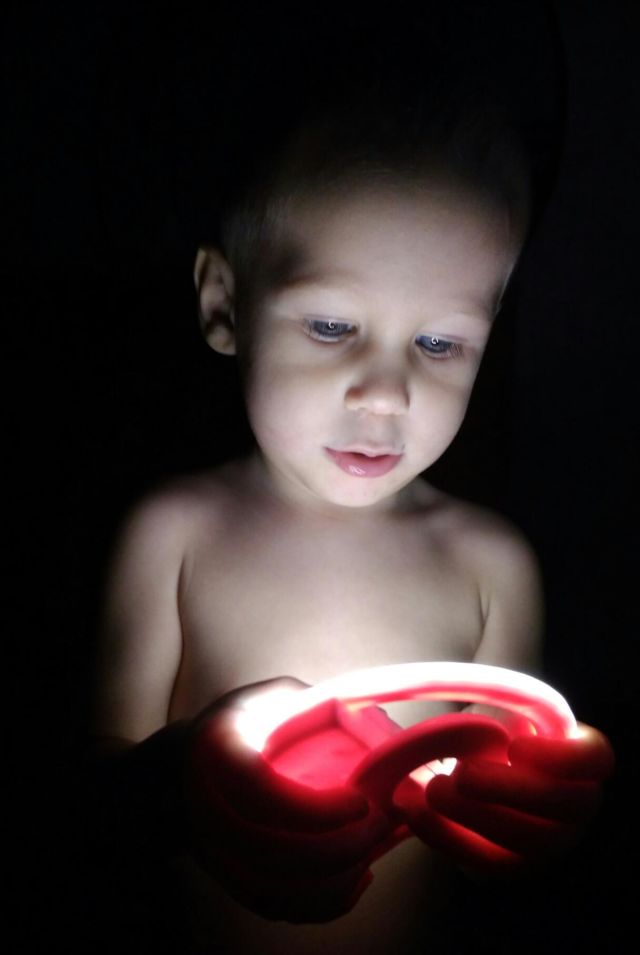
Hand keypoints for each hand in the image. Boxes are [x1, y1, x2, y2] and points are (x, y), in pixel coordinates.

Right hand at [183, 679, 392, 922]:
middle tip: (381, 824)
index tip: (360, 802)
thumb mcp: (275, 696)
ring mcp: (209, 847)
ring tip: (372, 853)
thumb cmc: (243, 723)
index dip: (313, 808)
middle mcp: (203, 803)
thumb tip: (382, 729)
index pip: (258, 790)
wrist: (182, 765)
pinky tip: (357, 879)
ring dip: (332, 881)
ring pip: (270, 889)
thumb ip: (321, 702)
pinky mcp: (225, 876)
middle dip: (337, 848)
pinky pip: (272, 905)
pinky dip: (319, 904)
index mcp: (217, 749)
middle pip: (267, 850)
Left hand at [395, 722, 614, 875]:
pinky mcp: (512, 864)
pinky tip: (417, 813)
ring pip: (525, 841)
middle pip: (561, 806)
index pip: (594, 760)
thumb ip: (501, 713)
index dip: (562, 757)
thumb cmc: (496, 734)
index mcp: (581, 760)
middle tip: (461, 772)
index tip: (517, 745)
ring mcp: (548, 841)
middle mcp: (574, 806)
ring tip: (432, 790)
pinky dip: (448, 839)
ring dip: (474, 817)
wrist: (478, 773)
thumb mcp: (501, 712)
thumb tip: (487, 730)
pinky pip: (486, 863)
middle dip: (509, 790)